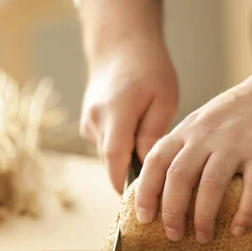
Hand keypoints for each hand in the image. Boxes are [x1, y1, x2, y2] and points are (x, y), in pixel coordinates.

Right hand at [80, 37, 178, 192]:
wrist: (119, 46)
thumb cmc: (149, 68)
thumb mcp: (163, 98)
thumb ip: (153, 133)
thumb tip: (148, 167)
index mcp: (116, 112)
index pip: (115, 158)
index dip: (126, 184)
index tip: (142, 205)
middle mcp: (95, 120)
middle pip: (112, 163)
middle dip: (132, 178)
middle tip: (159, 190)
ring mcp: (88, 123)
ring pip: (109, 157)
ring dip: (128, 161)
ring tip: (152, 154)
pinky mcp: (88, 125)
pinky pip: (106, 147)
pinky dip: (122, 150)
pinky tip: (138, 137)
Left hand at [134, 68, 251, 242]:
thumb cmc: (243, 111)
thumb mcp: (206, 120)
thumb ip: (187, 145)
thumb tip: (165, 183)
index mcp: (189, 129)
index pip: (156, 161)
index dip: (145, 192)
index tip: (144, 218)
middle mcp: (208, 135)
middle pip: (178, 176)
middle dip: (172, 212)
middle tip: (173, 235)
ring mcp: (237, 142)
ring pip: (210, 185)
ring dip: (203, 217)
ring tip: (203, 237)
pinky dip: (244, 213)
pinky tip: (239, 230)